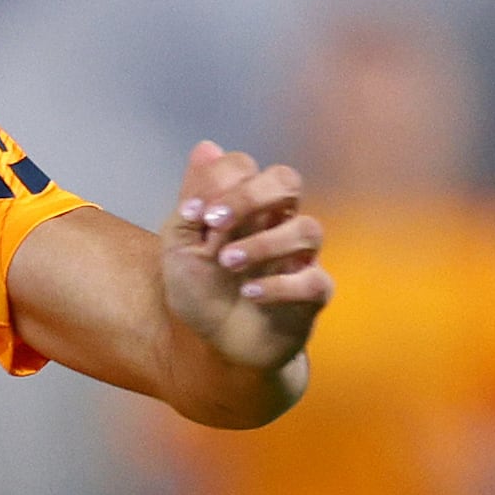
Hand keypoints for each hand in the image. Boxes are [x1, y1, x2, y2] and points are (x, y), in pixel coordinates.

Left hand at [160, 141, 327, 383]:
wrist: (217, 347)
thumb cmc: (202, 292)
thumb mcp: (180, 248)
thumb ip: (192, 201)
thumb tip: (205, 147)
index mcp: (247, 207)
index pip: (247, 168)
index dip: (221, 182)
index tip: (194, 214)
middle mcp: (278, 223)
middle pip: (287, 180)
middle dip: (251, 196)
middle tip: (215, 224)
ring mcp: (299, 258)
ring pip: (308, 229)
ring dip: (263, 243)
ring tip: (227, 263)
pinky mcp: (312, 294)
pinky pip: (314, 280)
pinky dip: (281, 286)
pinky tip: (250, 294)